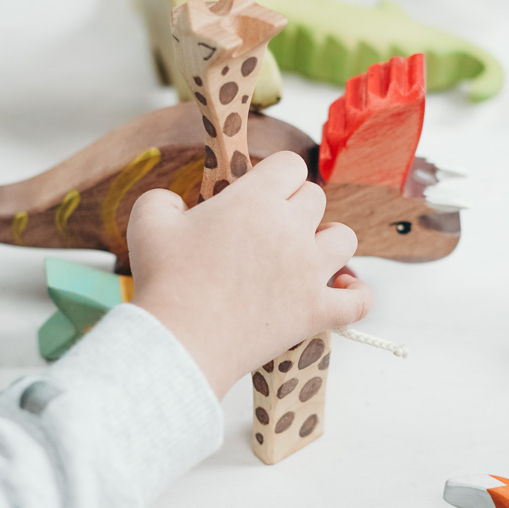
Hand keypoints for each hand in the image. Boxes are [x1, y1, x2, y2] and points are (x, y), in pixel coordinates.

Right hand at [127, 152, 373, 398]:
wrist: (180, 342)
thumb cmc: (165, 281)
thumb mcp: (149, 221)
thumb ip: (164, 198)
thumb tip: (178, 204)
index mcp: (256, 201)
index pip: (289, 165)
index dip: (275, 175)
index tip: (260, 191)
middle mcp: (291, 230)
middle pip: (315, 198)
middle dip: (294, 206)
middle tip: (268, 227)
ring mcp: (309, 272)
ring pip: (345, 239)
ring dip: (328, 240)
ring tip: (305, 252)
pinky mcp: (315, 311)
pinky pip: (359, 300)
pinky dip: (356, 293)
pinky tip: (342, 288)